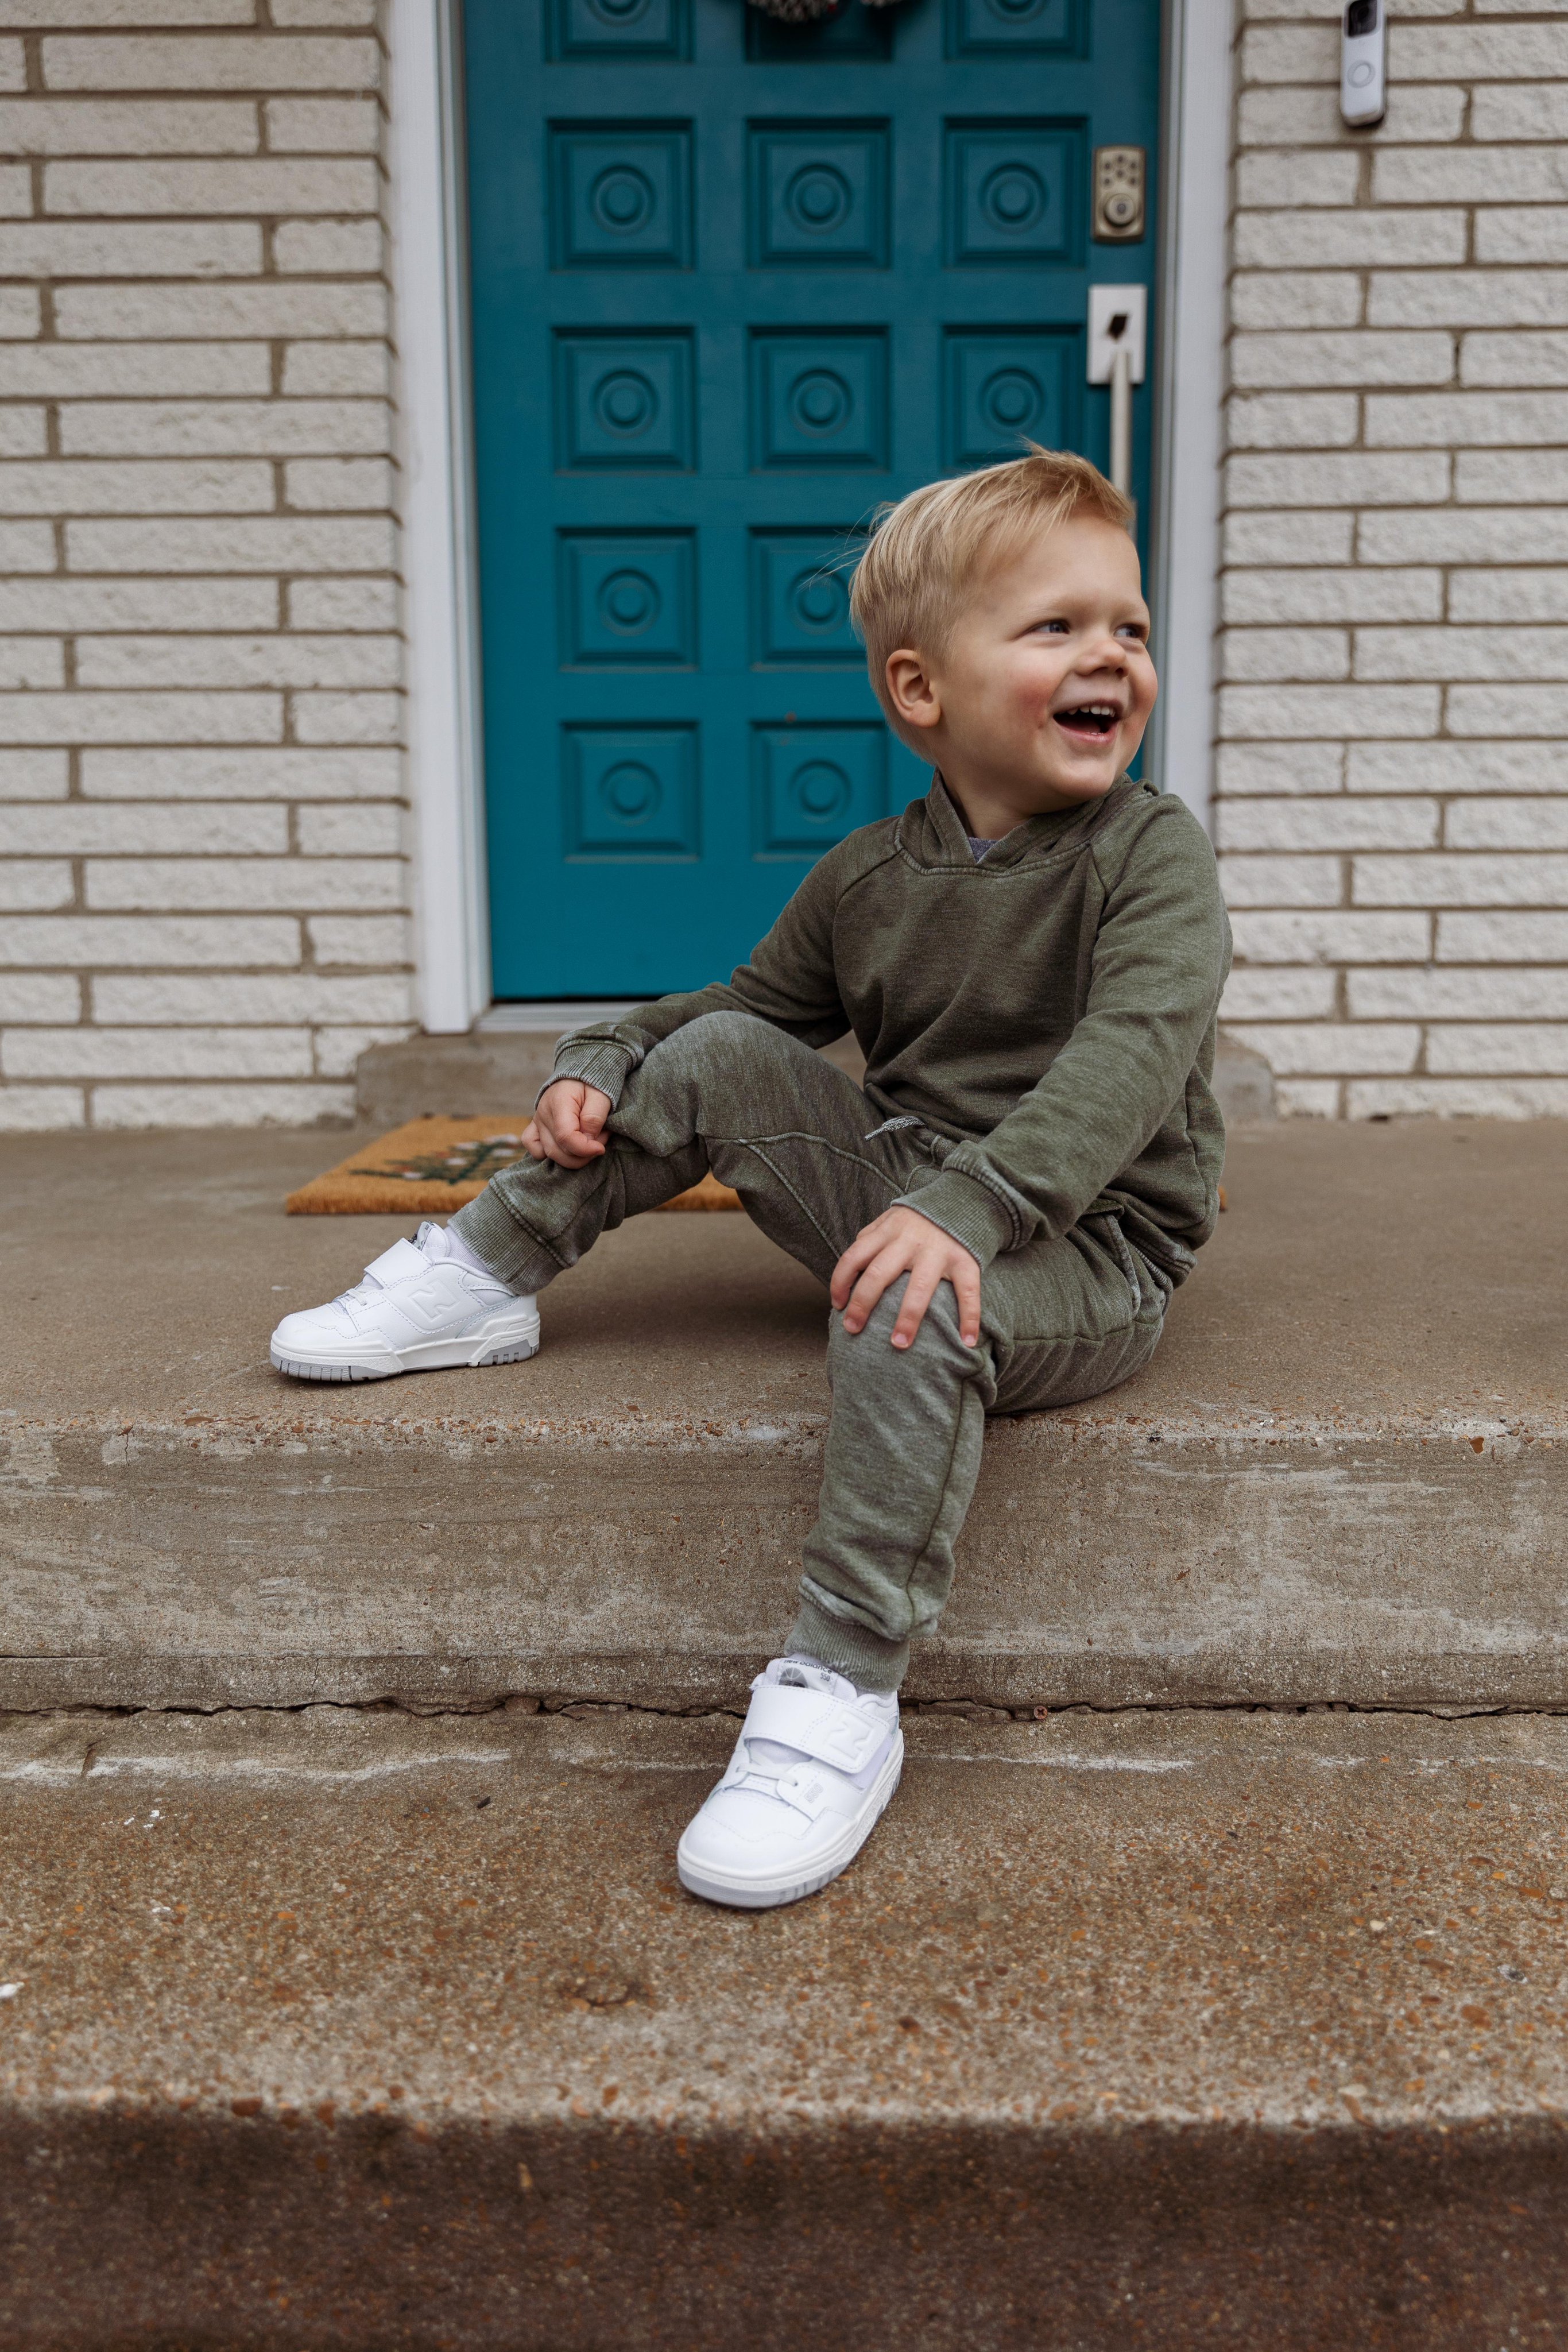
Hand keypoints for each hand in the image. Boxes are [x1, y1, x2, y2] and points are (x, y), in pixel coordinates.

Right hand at [523, 1079, 612, 1169]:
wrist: (578, 1077)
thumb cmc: (591, 1084)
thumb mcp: (600, 1096)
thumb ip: (594, 1118)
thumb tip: (588, 1141)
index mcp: (559, 1103)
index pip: (566, 1137)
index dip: (585, 1149)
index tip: (601, 1148)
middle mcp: (543, 1114)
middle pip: (558, 1151)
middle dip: (584, 1154)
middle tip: (600, 1141)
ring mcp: (537, 1122)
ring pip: (550, 1154)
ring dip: (574, 1156)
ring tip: (589, 1141)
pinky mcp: (535, 1127)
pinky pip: (534, 1149)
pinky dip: (549, 1155)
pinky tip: (567, 1149)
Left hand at [830, 1206, 981, 1351]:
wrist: (963, 1199)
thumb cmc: (918, 1220)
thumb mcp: (891, 1220)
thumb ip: (870, 1239)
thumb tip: (849, 1269)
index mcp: (887, 1231)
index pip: (854, 1257)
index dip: (840, 1282)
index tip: (838, 1306)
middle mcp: (909, 1241)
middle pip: (878, 1274)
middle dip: (862, 1304)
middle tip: (853, 1329)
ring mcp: (938, 1251)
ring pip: (919, 1288)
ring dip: (907, 1318)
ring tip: (899, 1344)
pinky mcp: (965, 1260)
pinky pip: (967, 1291)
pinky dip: (970, 1317)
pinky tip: (967, 1341)